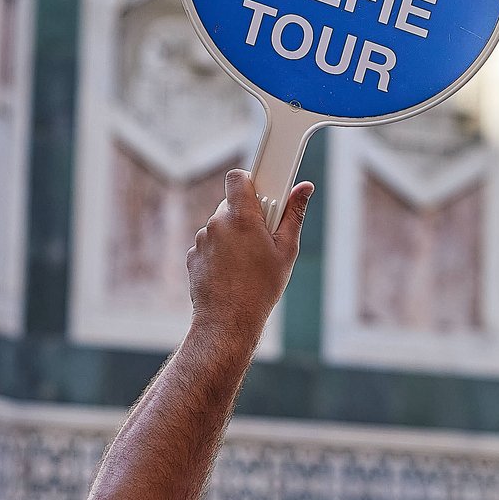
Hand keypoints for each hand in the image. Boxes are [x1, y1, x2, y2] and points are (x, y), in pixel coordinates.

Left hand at [185, 170, 313, 344]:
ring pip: (222, 225)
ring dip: (235, 234)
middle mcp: (217, 223)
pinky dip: (222, 250)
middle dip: (249, 214)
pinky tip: (234, 270)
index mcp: (241, 217)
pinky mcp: (193, 255)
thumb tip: (304, 189)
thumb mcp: (286, 251)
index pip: (239, 177)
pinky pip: (211, 243)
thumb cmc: (260, 289)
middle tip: (265, 235)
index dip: (252, 180)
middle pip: (233, 203)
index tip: (265, 191)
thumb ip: (294, 215)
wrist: (227, 322)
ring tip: (250, 260)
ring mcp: (202, 239)